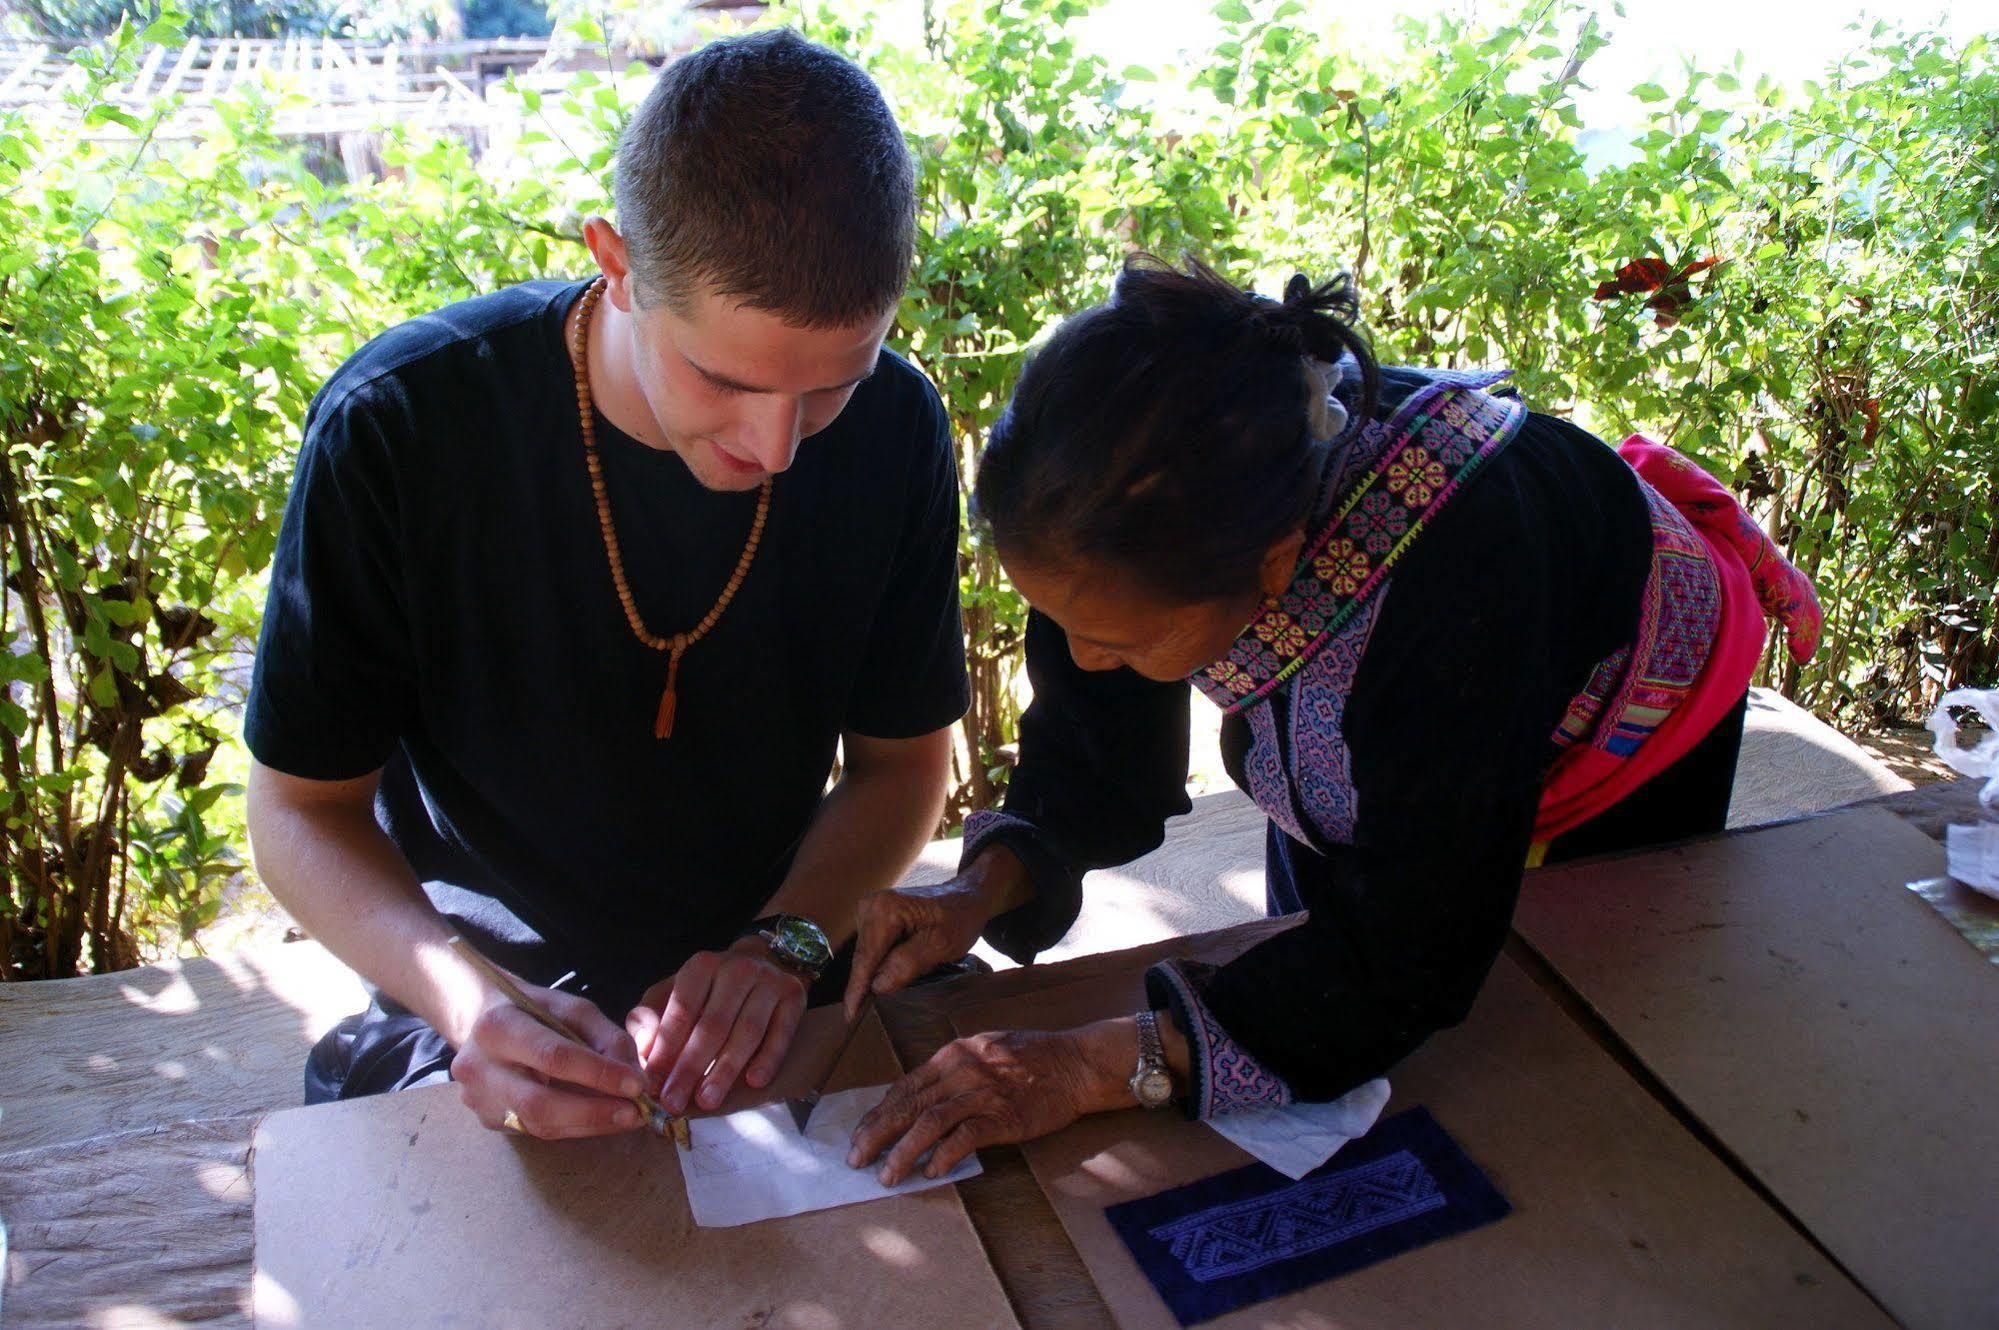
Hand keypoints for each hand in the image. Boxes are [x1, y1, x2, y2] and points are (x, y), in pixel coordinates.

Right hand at [451, 982, 648, 1139]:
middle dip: (594, 1112)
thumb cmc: (532, 1010)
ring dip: (590, 1124)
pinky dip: (574, 1127)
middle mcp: (479, 1067)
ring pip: (539, 1125)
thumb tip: (634, 1077)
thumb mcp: (571, 1008)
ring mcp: (479, 1099)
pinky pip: (536, 1130)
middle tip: (635, 1113)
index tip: (636, 1085)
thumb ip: (606, 1037)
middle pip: (540, 1103)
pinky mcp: (488, 1120)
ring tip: (626, 1118)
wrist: (479, 1021)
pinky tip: (599, 1118)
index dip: (598, 1073)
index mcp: (499, 1026)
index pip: (553, 1056)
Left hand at [627, 937, 807, 1115]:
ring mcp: (769, 981)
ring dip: (726, 1070)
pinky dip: (769, 1057)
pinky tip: (754, 1082)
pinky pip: (782, 1031)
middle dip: (691, 1068)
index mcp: (701, 966)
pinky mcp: (794, 995)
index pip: (681, 1012)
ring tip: (707, 1101)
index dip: (666, 1050)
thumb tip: (643, 1052)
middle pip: (712, 1025)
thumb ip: (648, 1019)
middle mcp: (737, 969)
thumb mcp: (672, 993)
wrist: (765, 961)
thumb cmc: (709, 990)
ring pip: (747, 1031)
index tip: (653, 1085)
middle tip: (674, 1102)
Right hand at [843, 877, 992, 1018]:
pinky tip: (901, 968)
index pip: (866, 958)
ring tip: (909, 974)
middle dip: (872, 983)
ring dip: (881, 973)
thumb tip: (877, 986)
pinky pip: (873, 950)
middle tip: (890, 1000)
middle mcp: (870, 906)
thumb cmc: (960, 917)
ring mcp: (869, 911)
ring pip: (867, 957)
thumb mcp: (940, 945)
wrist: (966, 897)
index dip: (857, 990)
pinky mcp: (873, 918)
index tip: (850, 1017)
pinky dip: (884, 964)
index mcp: (885, 909)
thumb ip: (907, 964)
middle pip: (864, 958)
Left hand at [847, 1021, 1131, 1185]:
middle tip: (857, 1159)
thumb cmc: (1034, 1057)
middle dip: (877, 1134)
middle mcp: (962, 1070)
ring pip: (930, 1122)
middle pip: (908, 1105)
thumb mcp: (985, 1049)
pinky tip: (931, 1172)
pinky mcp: (1004, 1116)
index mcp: (954, 1054)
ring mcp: (983, 1093)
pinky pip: (966, 1137)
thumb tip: (923, 1097)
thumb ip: (954, 1070)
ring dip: (903, 1151)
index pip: (905, 1087)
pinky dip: (944, 1155)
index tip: (860, 1135)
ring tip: (887, 1174)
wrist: (1075, 1063)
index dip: (878, 1114)